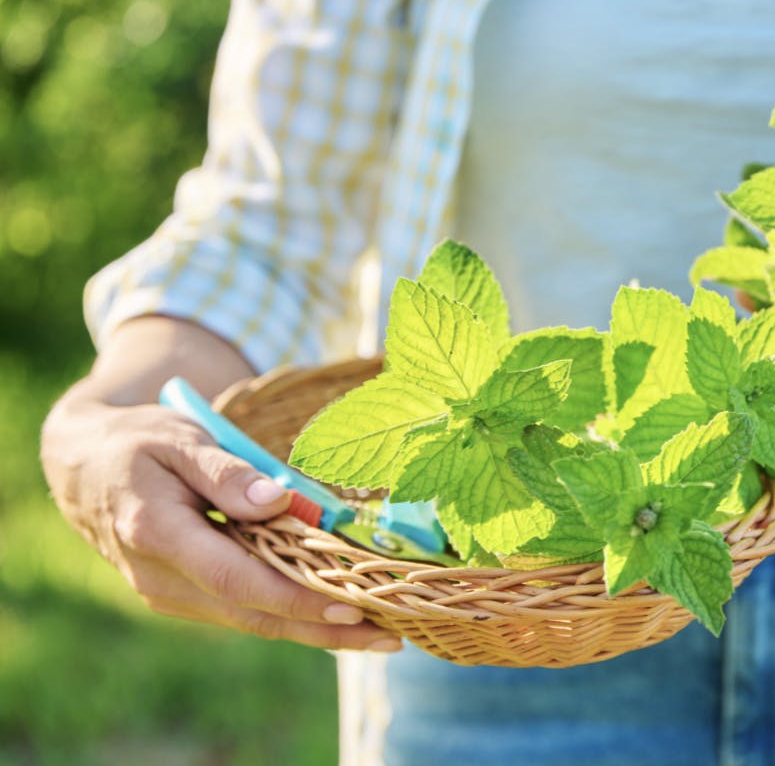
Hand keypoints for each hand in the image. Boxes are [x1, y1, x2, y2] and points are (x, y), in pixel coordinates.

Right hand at [40, 387, 401, 651]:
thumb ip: (228, 473)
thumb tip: (281, 501)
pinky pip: (243, 611)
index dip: (296, 598)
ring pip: (251, 621)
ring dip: (314, 632)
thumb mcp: (180, 439)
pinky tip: (337, 618)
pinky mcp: (183, 595)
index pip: (237, 579)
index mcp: (157, 534)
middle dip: (322, 630)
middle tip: (388, 637)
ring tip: (378, 634)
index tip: (350, 605)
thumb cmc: (137, 443)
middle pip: (253, 614)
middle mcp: (161, 577)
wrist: (83, 468)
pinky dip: (291, 617)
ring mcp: (169, 593)